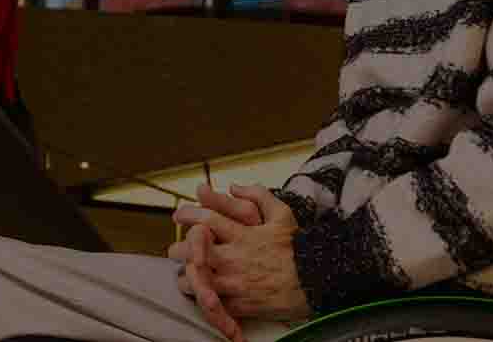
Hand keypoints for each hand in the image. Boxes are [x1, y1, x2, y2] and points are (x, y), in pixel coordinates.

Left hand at [169, 185, 310, 327]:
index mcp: (243, 235)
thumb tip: (233, 186)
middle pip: (193, 251)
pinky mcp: (239, 305)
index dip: (188, 215)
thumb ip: (257, 195)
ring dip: (186, 276)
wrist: (317, 282)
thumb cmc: (299, 248)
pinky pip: (210, 303)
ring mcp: (235, 283)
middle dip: (179, 248)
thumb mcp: (282, 214)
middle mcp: (234, 258)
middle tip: (175, 249)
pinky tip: (202, 292)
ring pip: (195, 280)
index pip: (206, 220)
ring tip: (185, 273)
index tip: (178, 215)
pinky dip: (202, 297)